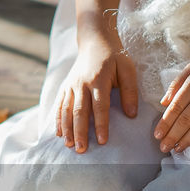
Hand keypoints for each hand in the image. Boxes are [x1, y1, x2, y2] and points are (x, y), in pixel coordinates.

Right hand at [55, 33, 138, 152]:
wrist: (95, 40)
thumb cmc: (114, 56)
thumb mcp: (127, 69)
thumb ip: (130, 92)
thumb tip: (131, 114)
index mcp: (99, 80)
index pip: (100, 107)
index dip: (101, 125)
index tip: (102, 141)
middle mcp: (82, 84)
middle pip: (80, 112)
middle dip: (80, 132)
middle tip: (82, 149)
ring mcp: (71, 85)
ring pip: (67, 110)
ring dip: (67, 129)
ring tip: (69, 145)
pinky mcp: (65, 86)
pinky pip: (60, 105)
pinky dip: (58, 120)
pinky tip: (58, 133)